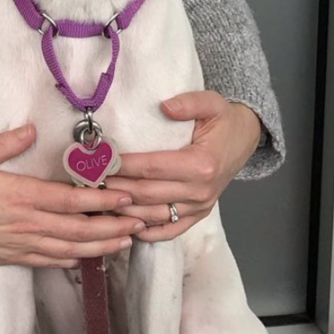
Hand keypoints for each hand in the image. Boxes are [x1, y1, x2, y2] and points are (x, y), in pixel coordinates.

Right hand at [0, 124, 143, 267]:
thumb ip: (5, 144)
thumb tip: (31, 128)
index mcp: (20, 196)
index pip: (70, 200)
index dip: (100, 200)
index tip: (124, 195)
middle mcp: (28, 223)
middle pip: (79, 228)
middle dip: (112, 225)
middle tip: (138, 221)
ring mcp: (24, 244)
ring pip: (71, 248)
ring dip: (101, 245)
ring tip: (126, 240)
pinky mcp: (17, 257)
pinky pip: (52, 262)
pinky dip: (75, 260)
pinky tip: (89, 256)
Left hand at [104, 91, 261, 242]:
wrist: (244, 139)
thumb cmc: (223, 120)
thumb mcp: (211, 102)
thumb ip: (188, 103)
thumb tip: (164, 106)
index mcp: (201, 164)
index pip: (151, 168)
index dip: (123, 166)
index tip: (99, 162)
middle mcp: (200, 191)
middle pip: (147, 194)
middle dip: (115, 187)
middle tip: (89, 181)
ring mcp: (199, 206)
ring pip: (154, 215)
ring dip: (124, 211)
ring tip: (98, 200)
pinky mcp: (197, 215)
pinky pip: (170, 230)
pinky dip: (147, 231)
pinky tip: (125, 224)